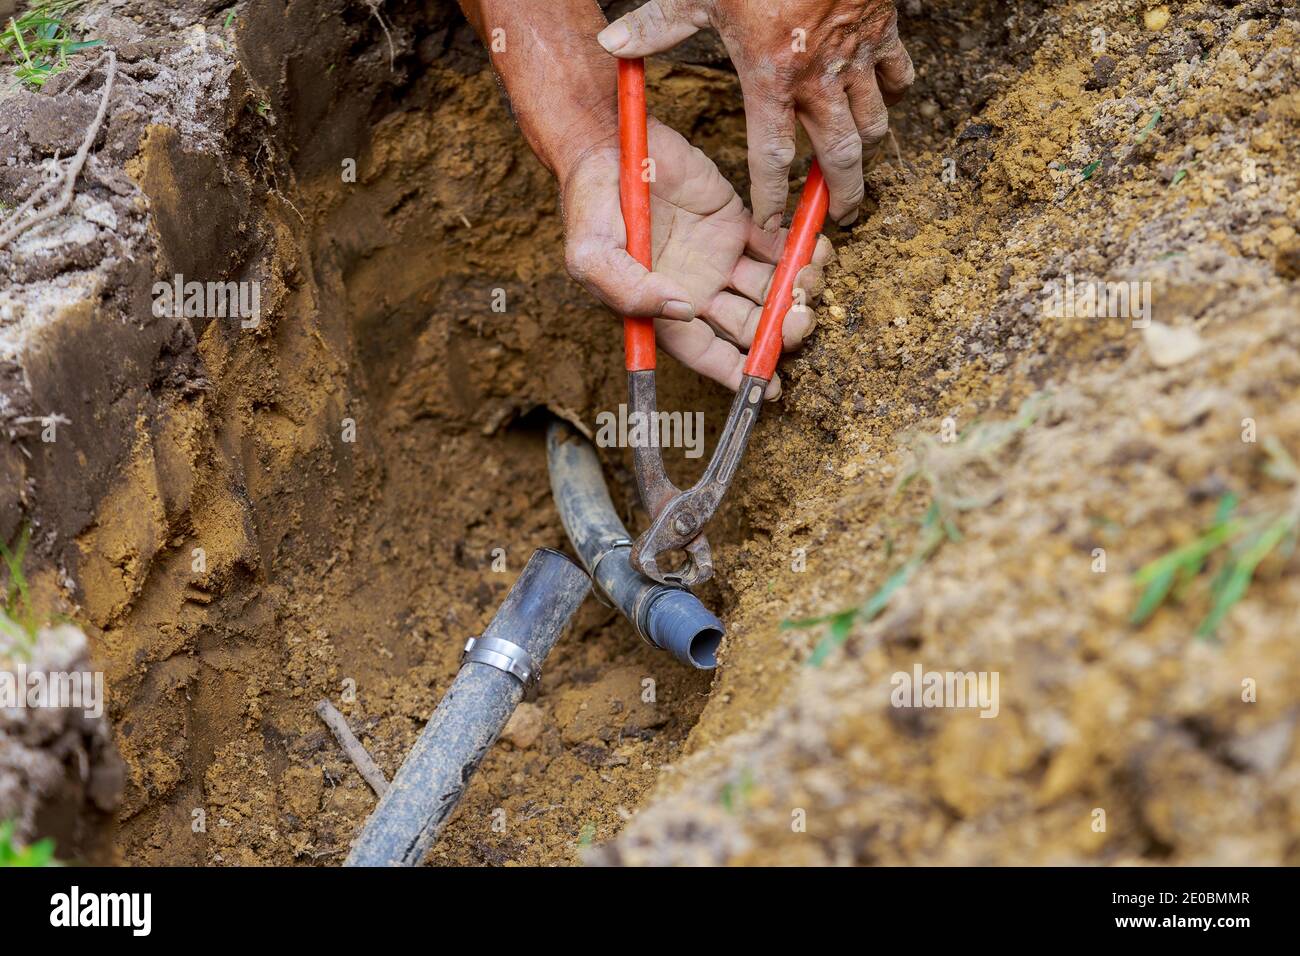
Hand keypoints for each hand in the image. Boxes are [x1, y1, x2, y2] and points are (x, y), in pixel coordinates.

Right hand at [560, 118, 831, 395]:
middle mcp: (696, 291)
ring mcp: (719, 258)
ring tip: (812, 277)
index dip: (739, 373)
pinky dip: (800, 250)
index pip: (707, 353)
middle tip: (801, 318)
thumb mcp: (591, 254)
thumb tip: (682, 311)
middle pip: (749, 326)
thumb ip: (629, 290)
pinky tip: (814, 248)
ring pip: (770, 289)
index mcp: (662, 309)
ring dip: (797, 290)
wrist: (604, 141)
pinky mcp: (736, 222)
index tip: (770, 386)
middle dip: (780, 330)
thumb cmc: (589, 203)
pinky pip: (776, 245)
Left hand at [597, 0, 913, 228]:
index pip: (772, 155)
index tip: (771, 222)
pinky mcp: (882, 29)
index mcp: (771, 77)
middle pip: (839, 154)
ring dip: (865, 143)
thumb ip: (658, 22)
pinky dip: (893, 89)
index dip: (772, 195)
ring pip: (872, 119)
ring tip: (857, 160)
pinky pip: (897, 72)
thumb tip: (612, 41)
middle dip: (844, 191)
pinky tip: (885, 96)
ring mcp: (857, 54)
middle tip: (843, 216)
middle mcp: (818, 77)